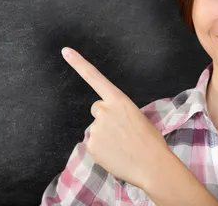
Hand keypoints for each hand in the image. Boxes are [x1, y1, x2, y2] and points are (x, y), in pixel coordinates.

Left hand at [61, 47, 169, 188]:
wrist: (152, 165)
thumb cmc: (150, 141)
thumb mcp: (138, 117)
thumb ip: (119, 112)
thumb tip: (109, 119)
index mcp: (119, 100)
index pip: (95, 78)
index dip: (79, 63)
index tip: (65, 51)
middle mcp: (104, 111)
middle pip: (97, 109)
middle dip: (106, 118)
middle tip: (122, 131)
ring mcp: (96, 128)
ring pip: (96, 129)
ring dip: (105, 136)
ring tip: (122, 145)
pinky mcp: (91, 145)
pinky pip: (93, 144)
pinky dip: (102, 149)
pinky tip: (115, 154)